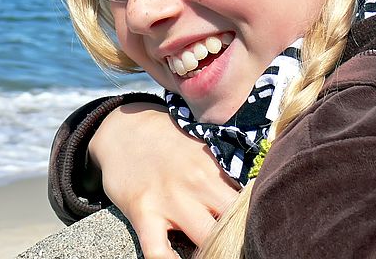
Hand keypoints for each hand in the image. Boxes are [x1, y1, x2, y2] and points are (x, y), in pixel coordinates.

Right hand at [88, 102, 239, 258]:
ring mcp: (169, 199)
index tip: (252, 228)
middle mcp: (196, 183)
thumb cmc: (165, 141)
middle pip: (233, 223)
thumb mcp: (199, 148)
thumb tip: (248, 194)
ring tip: (211, 253)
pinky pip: (158, 251)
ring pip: (206, 240)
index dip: (252, 218)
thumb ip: (221, 173)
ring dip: (211, 251)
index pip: (247, 202)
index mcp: (213, 169)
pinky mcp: (143, 211)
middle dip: (236, 238)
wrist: (122, 130)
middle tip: (236, 246)